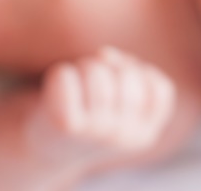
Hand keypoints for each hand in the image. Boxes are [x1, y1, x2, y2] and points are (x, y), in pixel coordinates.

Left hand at [28, 48, 175, 160]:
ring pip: (98, 71)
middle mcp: (124, 136)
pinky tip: (57, 89)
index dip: (140, 72)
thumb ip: (128, 73)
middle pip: (129, 74)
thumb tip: (105, 54)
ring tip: (74, 85)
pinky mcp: (66, 124)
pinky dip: (60, 74)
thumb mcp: (119, 99)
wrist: (41, 147)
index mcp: (144, 134)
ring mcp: (96, 132)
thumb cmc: (85, 110)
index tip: (117, 77)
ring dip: (83, 67)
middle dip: (108, 66)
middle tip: (89, 82)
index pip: (159, 88)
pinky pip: (67, 76)